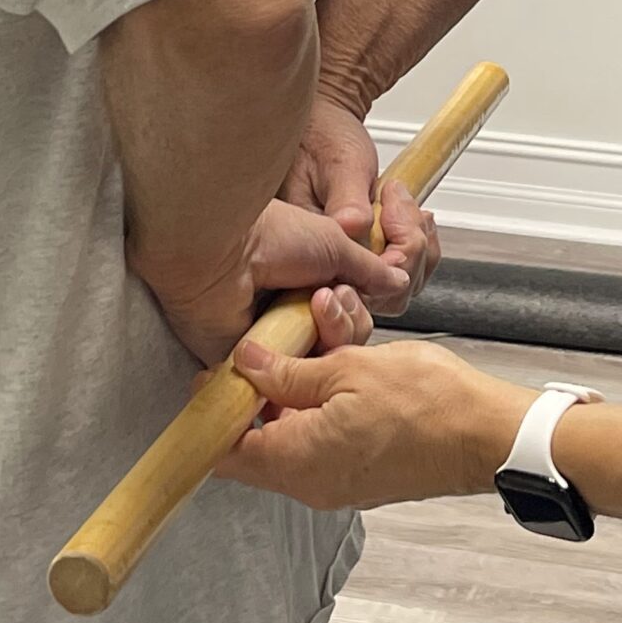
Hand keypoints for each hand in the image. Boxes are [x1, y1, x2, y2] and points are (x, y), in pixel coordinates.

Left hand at [134, 195, 412, 369]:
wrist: (222, 249)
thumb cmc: (274, 235)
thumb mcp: (335, 243)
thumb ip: (368, 269)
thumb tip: (398, 280)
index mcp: (311, 282)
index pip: (347, 316)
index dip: (356, 313)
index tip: (351, 295)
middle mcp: (291, 312)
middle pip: (338, 344)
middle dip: (345, 327)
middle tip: (330, 302)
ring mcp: (272, 339)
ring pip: (317, 367)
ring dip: (325, 345)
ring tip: (310, 317)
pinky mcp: (250, 366)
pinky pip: (283, 387)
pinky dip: (296, 379)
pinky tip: (301, 356)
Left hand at [218, 338, 532, 509]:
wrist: (488, 435)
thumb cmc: (429, 405)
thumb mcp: (349, 369)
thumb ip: (288, 371)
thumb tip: (244, 365)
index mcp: (298, 461)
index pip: (224, 451)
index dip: (215, 409)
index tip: (217, 375)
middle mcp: (312, 483)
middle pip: (260, 438)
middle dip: (267, 383)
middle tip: (279, 341)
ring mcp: (339, 482)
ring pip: (296, 431)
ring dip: (303, 384)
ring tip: (327, 334)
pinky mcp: (362, 473)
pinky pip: (325, 438)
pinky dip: (327, 401)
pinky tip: (347, 360)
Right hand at [283, 95, 442, 311]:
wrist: (322, 126)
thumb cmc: (323, 138)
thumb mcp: (338, 164)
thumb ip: (347, 200)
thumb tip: (354, 229)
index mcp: (303, 245)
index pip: (352, 285)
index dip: (388, 265)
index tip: (395, 219)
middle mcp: (317, 266)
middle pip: (377, 296)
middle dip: (408, 254)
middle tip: (401, 207)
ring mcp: (338, 267)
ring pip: (392, 289)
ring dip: (415, 251)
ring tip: (408, 209)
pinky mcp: (354, 260)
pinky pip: (394, 274)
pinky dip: (414, 249)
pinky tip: (412, 221)